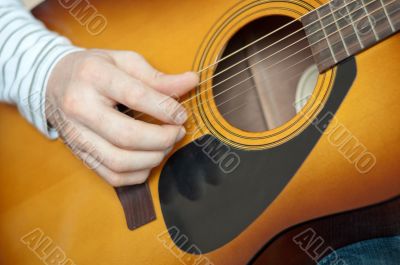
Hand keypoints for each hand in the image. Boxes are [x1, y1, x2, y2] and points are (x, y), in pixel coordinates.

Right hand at [45, 49, 197, 185]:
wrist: (53, 82)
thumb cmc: (93, 69)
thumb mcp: (124, 61)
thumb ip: (158, 76)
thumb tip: (192, 82)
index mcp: (93, 76)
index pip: (135, 96)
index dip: (165, 109)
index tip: (182, 115)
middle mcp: (80, 107)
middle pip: (127, 136)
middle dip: (162, 139)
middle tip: (178, 133)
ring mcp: (76, 135)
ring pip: (119, 162)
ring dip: (152, 159)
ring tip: (165, 145)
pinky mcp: (79, 154)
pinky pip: (111, 176)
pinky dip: (137, 175)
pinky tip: (149, 160)